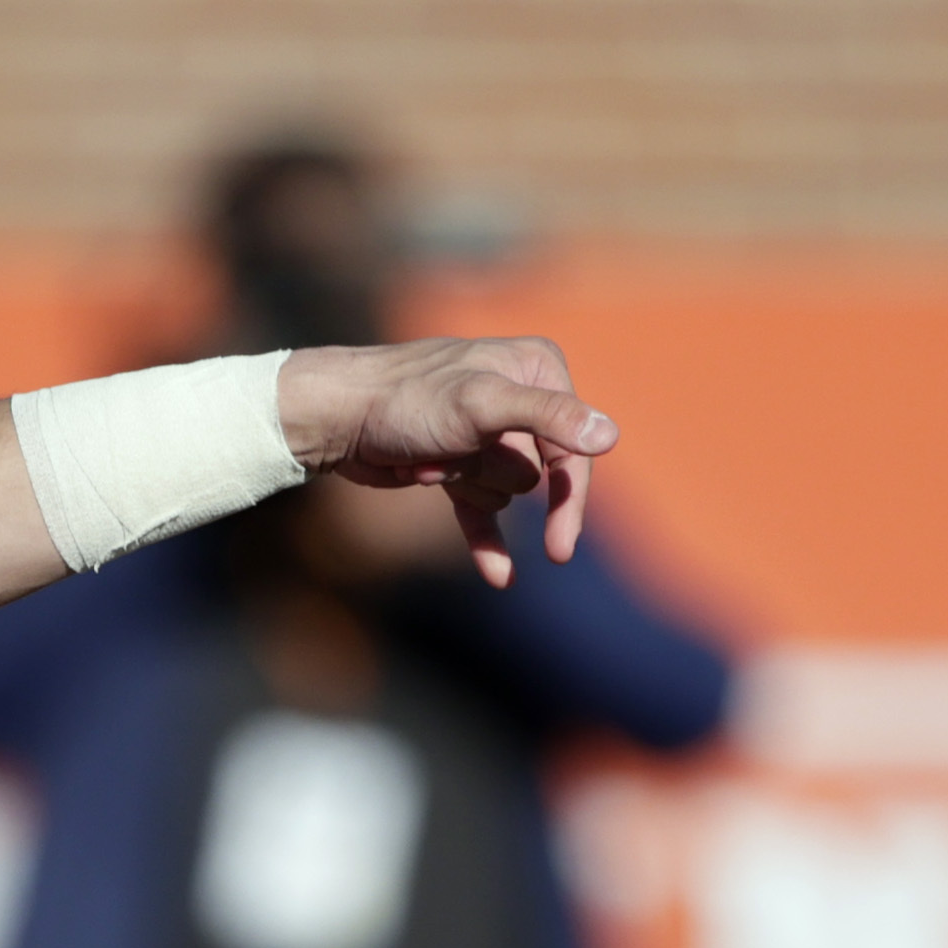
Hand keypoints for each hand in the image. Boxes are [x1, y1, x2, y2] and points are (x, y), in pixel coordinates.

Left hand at [277, 338, 616, 585]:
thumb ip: (548, 417)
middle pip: (535, 474)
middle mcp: (518, 397)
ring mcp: (487, 434)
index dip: (568, 499)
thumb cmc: (406, 399)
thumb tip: (610, 436)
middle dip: (489, 476)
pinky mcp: (457, 465)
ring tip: (424, 456)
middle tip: (444, 452)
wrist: (337, 414)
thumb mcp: (482, 404)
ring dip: (464, 487)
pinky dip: (488, 542)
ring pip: (505, 493)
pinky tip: (500, 577)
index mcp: (537, 369)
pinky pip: (484, 515)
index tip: (561, 548)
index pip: (574, 449)